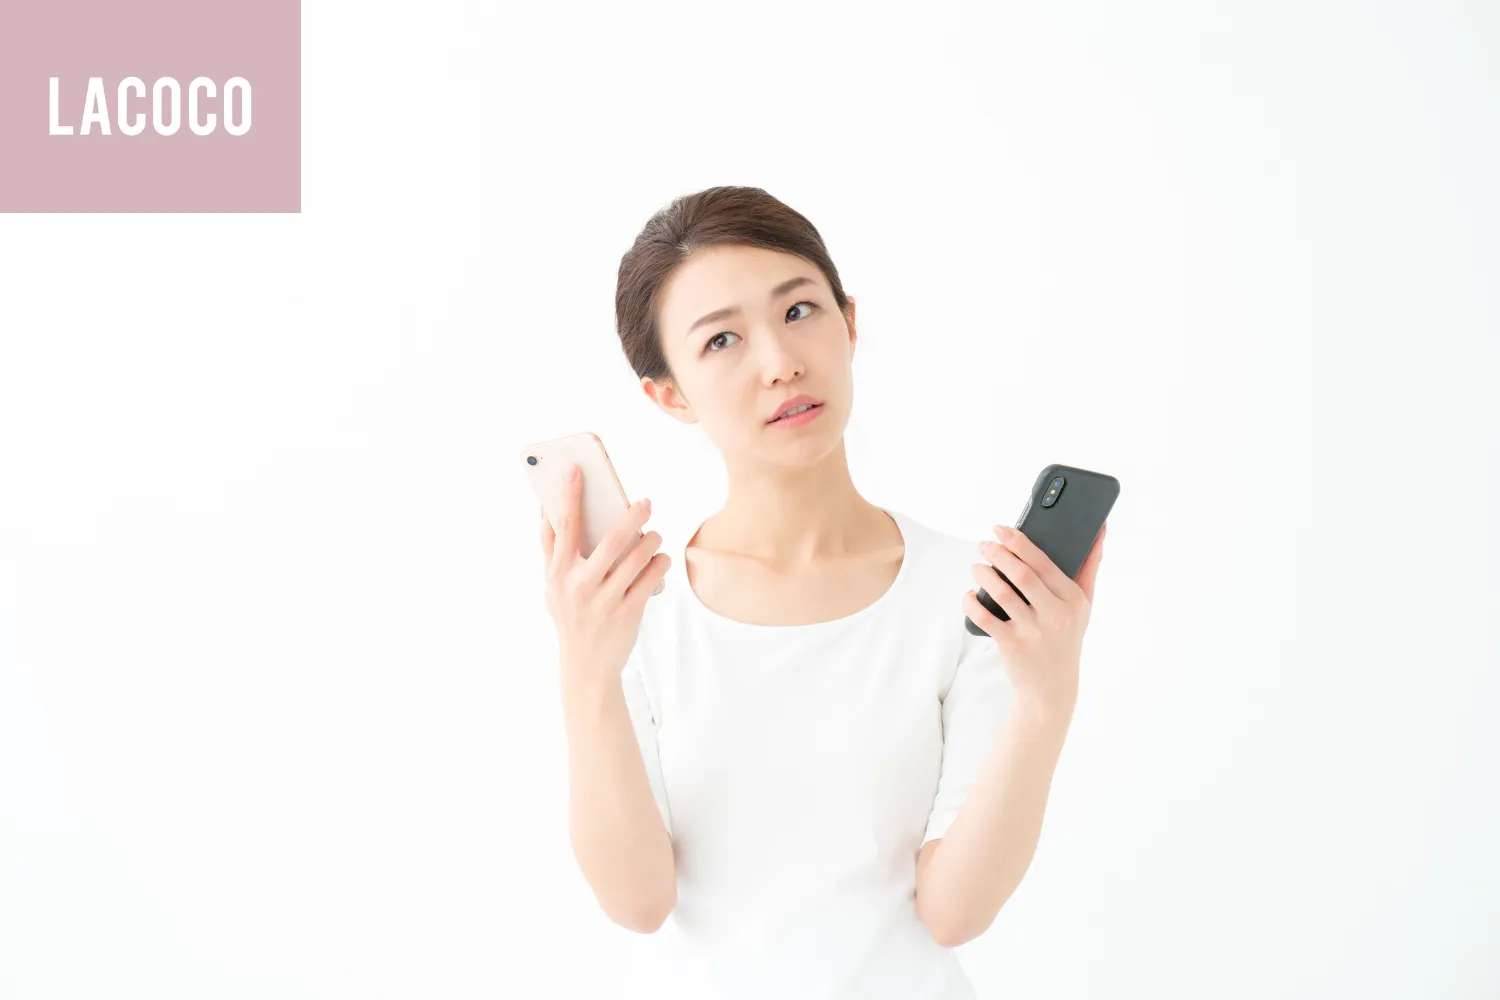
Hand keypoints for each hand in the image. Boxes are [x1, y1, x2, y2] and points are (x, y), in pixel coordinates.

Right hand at [540, 463, 670, 688]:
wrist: (586, 668)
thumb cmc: (569, 617)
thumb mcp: (551, 587)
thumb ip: (551, 550)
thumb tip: (546, 507)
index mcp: (557, 574)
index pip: (563, 527)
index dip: (568, 495)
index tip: (575, 468)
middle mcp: (578, 585)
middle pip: (611, 539)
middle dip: (632, 515)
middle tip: (646, 501)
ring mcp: (604, 600)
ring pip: (638, 557)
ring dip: (652, 539)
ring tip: (655, 535)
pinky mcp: (628, 613)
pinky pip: (652, 577)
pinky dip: (661, 562)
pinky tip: (661, 558)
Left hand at [961, 521, 1107, 719]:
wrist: (1052, 687)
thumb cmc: (1066, 637)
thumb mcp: (1084, 605)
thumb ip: (1089, 566)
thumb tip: (1100, 529)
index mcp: (1073, 599)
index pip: (1043, 563)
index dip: (1020, 543)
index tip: (1002, 529)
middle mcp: (1056, 615)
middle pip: (1022, 575)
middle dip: (999, 554)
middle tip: (984, 544)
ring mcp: (1033, 631)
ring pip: (1002, 593)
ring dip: (984, 576)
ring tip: (977, 568)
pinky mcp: (1012, 645)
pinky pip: (985, 618)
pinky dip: (972, 603)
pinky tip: (969, 595)